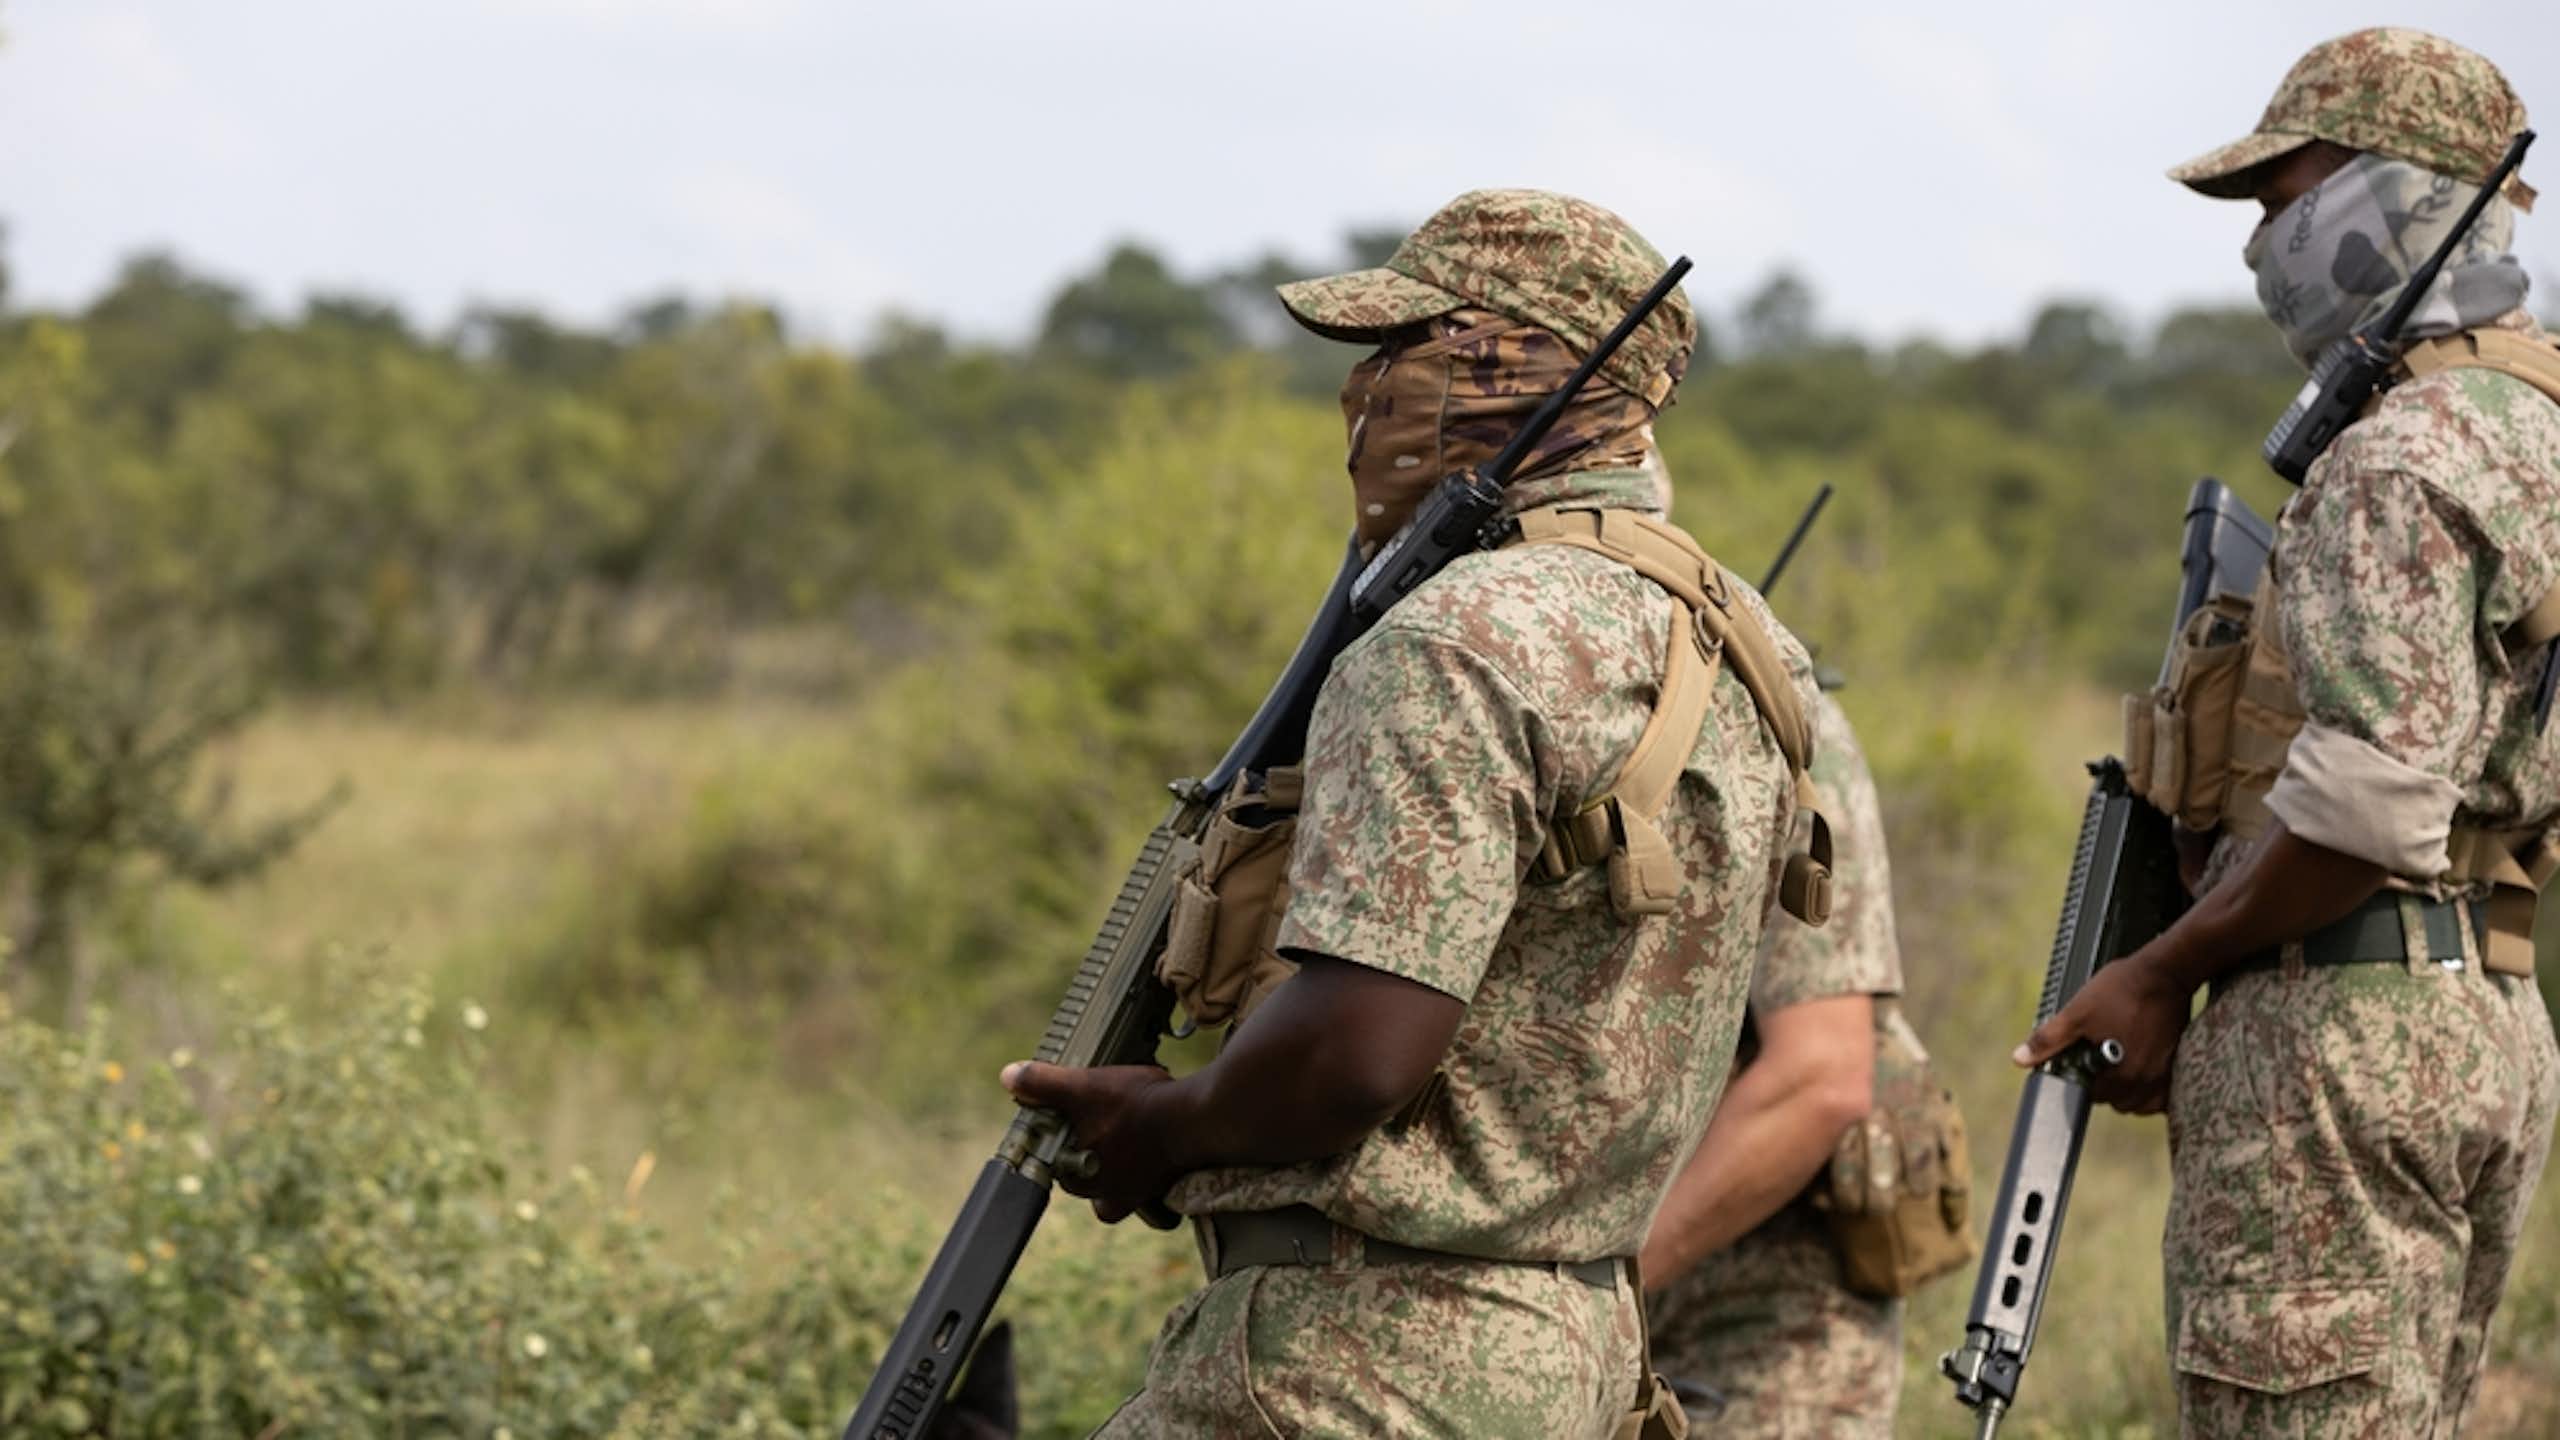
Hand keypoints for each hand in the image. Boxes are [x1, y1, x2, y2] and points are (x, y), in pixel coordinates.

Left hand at [1000, 1060, 1186, 1223]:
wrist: (1192, 1118)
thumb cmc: (1136, 1105)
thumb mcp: (1084, 1086)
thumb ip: (1044, 1083)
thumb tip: (1008, 1077)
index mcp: (1079, 1177)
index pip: (1056, 1166)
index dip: (1060, 1141)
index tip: (1072, 1120)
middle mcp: (1106, 1194)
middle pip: (1085, 1178)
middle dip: (1087, 1154)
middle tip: (1098, 1122)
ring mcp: (1137, 1195)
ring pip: (1114, 1187)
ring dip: (1116, 1166)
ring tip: (1123, 1135)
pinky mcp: (1164, 1189)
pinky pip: (1147, 1192)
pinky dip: (1146, 1176)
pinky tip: (1149, 1150)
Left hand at [2012, 948, 2194, 1115]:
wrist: (2165, 973)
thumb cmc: (2121, 989)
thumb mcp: (2077, 1012)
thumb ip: (2048, 1040)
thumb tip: (2019, 1059)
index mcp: (2119, 1074)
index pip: (2092, 1096)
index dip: (2081, 1079)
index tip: (2082, 1060)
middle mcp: (2145, 1082)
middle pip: (2118, 1102)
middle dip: (2104, 1084)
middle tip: (2098, 1055)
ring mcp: (2166, 1076)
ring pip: (2140, 1100)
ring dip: (2127, 1087)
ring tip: (2118, 1058)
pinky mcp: (2179, 1066)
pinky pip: (2162, 1094)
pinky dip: (2150, 1087)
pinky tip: (2140, 1063)